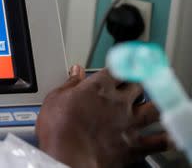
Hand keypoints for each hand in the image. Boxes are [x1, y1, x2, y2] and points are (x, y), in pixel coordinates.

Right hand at [36, 65, 167, 167]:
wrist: (68, 156)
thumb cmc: (59, 129)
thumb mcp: (55, 99)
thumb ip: (69, 84)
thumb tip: (75, 72)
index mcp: (98, 87)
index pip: (117, 69)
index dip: (121, 66)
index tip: (121, 66)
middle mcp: (118, 102)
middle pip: (138, 85)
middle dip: (137, 84)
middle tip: (134, 85)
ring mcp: (130, 123)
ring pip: (154, 109)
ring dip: (155, 105)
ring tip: (153, 105)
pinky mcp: (135, 145)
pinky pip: (159, 141)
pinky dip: (165, 138)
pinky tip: (167, 136)